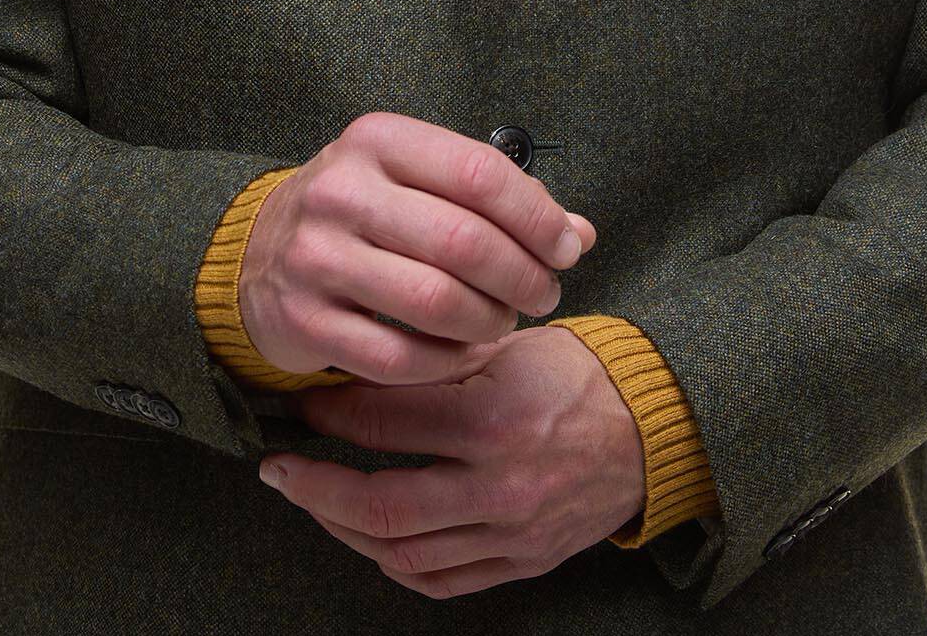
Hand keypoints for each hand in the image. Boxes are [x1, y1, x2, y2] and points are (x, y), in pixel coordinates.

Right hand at [240, 111, 596, 384]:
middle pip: (464, 242)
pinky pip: (399, 357)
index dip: (538, 216)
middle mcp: (341, 191)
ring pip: (435, 303)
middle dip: (522, 276)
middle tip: (544, 294)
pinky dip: (447, 362)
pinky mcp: (304, 322)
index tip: (567, 248)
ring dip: (489, 322)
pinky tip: (464, 353)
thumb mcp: (419, 180)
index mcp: (378, 140)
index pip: (480, 173)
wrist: (258, 252)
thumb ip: (498, 200)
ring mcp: (316, 257)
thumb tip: (579, 234)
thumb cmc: (364, 211)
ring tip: (503, 322)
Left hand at [259, 324, 645, 597]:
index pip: (386, 421)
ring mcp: (510, 533)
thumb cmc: (573, 374)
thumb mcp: (508, 346)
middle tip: (275, 466)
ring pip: (402, 551)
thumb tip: (356, 357)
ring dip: (343, 527)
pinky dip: (394, 563)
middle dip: (314, 486)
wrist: (650, 429)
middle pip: (381, 504)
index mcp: (493, 417)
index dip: (332, 410)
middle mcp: (499, 484)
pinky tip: (365, 537)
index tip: (301, 401)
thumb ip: (438, 358)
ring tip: (310, 499)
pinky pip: (440, 581)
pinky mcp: (521, 563)